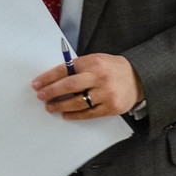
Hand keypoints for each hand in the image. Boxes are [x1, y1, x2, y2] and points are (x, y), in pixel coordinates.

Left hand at [31, 53, 145, 119]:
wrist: (138, 77)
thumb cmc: (110, 68)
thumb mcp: (95, 60)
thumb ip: (77, 68)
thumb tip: (52, 79)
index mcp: (93, 62)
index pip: (65, 70)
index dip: (48, 78)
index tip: (37, 84)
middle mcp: (100, 78)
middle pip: (69, 86)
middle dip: (51, 92)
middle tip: (41, 96)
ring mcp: (107, 94)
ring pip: (77, 102)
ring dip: (60, 105)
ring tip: (50, 107)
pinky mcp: (112, 107)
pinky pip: (89, 113)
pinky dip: (75, 115)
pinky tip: (65, 114)